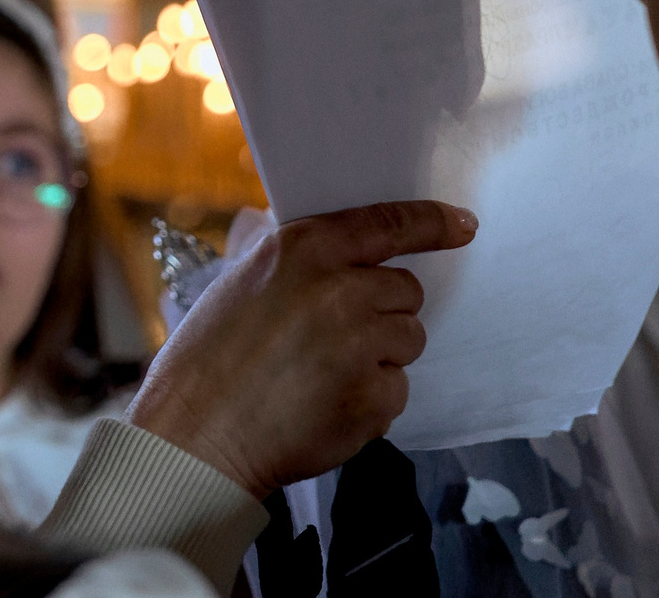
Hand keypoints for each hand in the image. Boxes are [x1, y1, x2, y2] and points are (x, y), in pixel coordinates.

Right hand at [128, 199, 477, 497]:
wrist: (196, 435)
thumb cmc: (206, 360)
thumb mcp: (240, 282)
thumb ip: (295, 262)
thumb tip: (339, 249)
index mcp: (304, 249)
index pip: (390, 223)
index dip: (433, 223)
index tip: (462, 225)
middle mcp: (341, 289)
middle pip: (405, 290)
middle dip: (381, 310)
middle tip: (335, 335)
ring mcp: (362, 344)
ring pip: (407, 340)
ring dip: (379, 355)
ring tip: (322, 373)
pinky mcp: (375, 397)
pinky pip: (397, 389)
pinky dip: (370, 399)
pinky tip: (323, 404)